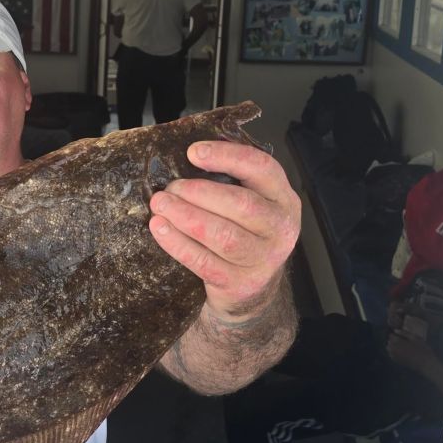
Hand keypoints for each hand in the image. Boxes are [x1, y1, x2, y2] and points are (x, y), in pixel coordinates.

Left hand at [148, 140, 300, 318]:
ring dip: (186, 217)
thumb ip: (230, 180)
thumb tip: (189, 155)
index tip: (193, 152)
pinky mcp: (240, 284)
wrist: (252, 290)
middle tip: (169, 188)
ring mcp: (263, 259)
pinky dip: (178, 243)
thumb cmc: (243, 233)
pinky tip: (159, 228)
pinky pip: (204, 261)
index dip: (227, 156)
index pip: (262, 168)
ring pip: (223, 235)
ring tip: (160, 205)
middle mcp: (280, 228)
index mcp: (283, 198)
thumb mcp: (250, 203)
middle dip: (199, 192)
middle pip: (241, 204)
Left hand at [386, 328, 433, 370]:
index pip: (391, 336)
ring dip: (393, 346)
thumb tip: (395, 330)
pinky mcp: (397, 361)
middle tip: (403, 341)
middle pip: (389, 342)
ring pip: (389, 348)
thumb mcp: (416, 338)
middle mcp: (394, 349)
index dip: (396, 335)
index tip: (402, 336)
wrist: (426, 364)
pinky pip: (391, 355)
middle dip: (394, 340)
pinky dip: (394, 352)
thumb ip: (404, 333)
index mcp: (398, 342)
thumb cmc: (423, 349)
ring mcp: (395, 356)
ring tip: (402, 346)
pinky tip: (402, 352)